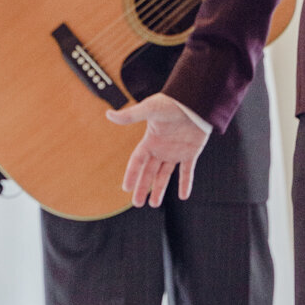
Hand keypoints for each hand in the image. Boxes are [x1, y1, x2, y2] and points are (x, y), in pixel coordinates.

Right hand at [107, 92, 208, 206]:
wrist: (196, 100)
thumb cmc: (173, 102)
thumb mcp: (150, 110)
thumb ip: (130, 116)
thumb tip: (108, 115)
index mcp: (150, 140)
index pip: (137, 161)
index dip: (131, 174)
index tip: (125, 188)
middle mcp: (161, 148)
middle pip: (149, 172)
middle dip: (142, 187)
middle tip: (137, 203)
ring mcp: (176, 151)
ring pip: (165, 175)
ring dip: (159, 189)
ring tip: (154, 204)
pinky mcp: (191, 152)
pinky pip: (187, 172)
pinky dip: (185, 183)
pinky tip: (183, 196)